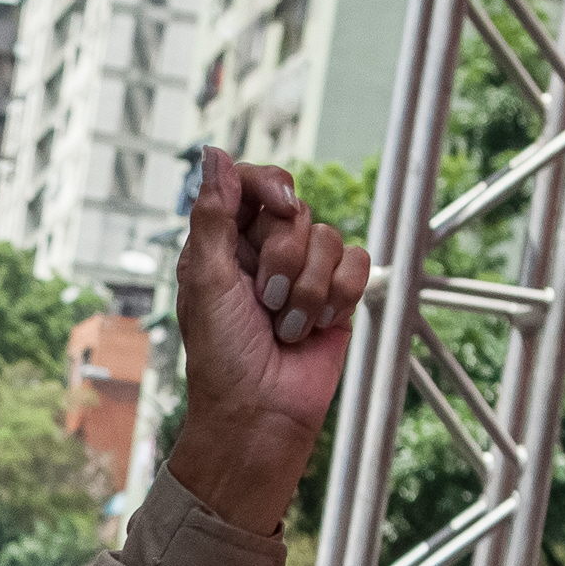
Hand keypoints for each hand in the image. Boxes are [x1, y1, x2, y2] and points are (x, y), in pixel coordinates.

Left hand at [167, 149, 369, 533]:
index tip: (279, 207)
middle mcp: (260, 253)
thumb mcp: (207, 281)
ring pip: (328, 237)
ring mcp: (301, 272)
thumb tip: (213, 153)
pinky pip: (357, 263)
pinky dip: (338, 296)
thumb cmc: (223, 355)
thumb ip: (213, 216)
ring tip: (285, 325)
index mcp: (219, 245)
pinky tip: (315, 327)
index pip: (251, 183)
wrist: (262, 412)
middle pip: (293, 209)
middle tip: (266, 298)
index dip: (269, 187)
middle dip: (284, 255)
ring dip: (308, 288)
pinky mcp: (336, 294)